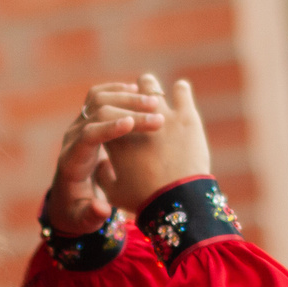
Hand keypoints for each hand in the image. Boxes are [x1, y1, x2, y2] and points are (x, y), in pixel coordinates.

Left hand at [42, 81, 166, 234]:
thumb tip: (101, 207)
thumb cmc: (79, 212)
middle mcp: (72, 139)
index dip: (108, 128)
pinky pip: (99, 97)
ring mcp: (79, 126)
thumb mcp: (83, 221)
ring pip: (97, 99)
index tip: (131, 123)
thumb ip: (92, 216)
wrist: (68, 200)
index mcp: (72, 162)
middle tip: (158, 115)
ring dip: (126, 97)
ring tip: (154, 101)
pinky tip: (140, 92)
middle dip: (127, 111)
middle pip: (95, 113)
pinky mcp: (87, 121)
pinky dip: (119, 91)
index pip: (87, 136)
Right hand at [99, 73, 211, 212]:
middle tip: (135, 103)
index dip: (112, 113)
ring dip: (149, 87)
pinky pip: (181, 90)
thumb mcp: (115, 192)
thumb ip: (104, 175)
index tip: (119, 114)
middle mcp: (133, 120)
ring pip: (149, 85)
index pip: (106, 114)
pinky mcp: (185, 115)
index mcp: (114, 139)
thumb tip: (102, 163)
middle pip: (123, 94)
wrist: (176, 201)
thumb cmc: (144, 198)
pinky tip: (180, 91)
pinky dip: (180, 90)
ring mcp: (160, 114)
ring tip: (155, 99)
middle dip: (128, 95)